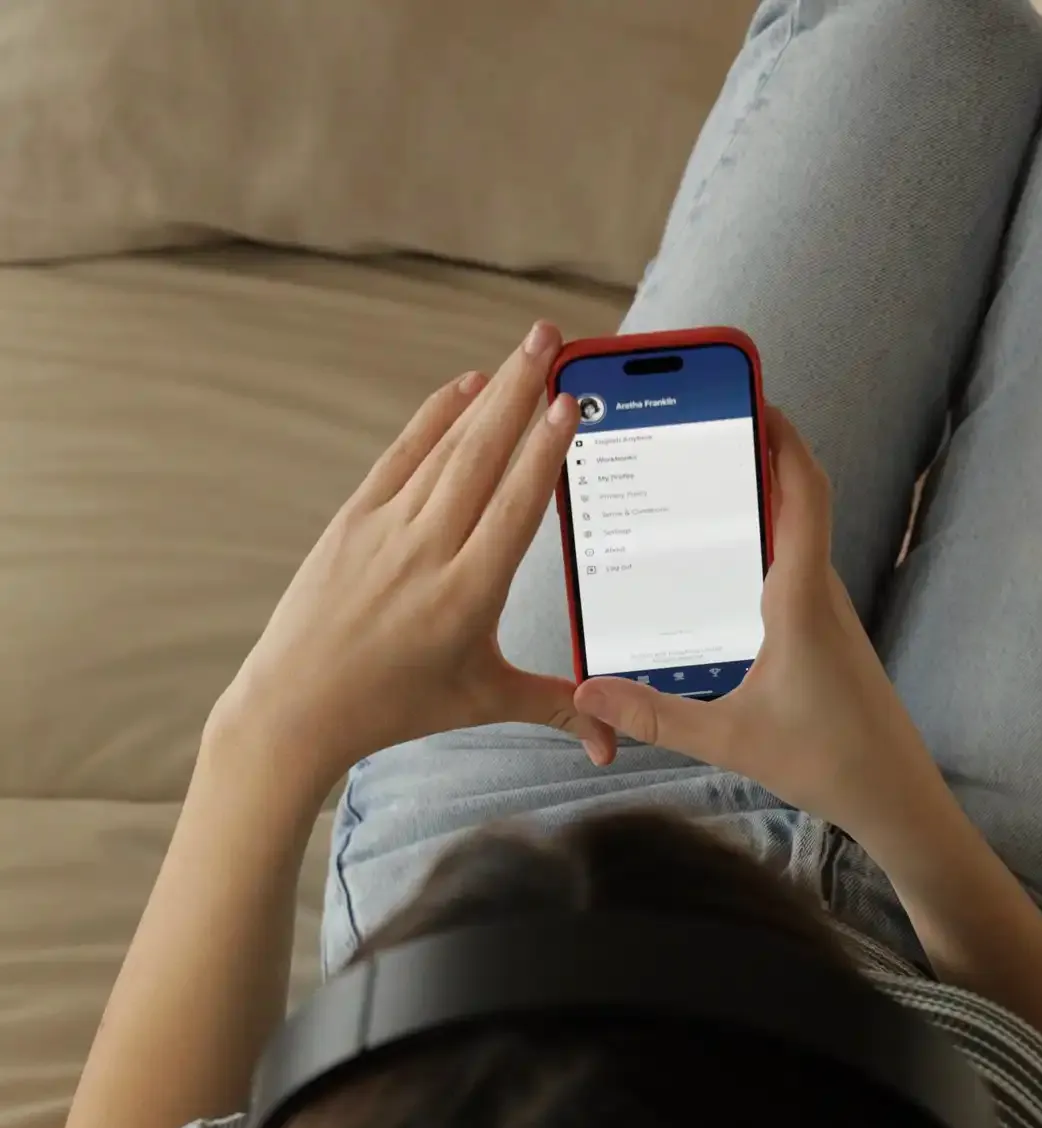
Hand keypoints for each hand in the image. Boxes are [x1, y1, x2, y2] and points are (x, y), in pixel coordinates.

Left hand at [213, 320, 615, 790]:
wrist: (296, 705)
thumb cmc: (393, 706)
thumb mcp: (483, 701)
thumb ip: (556, 708)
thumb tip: (611, 741)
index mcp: (468, 593)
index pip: (516, 506)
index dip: (543, 450)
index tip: (568, 402)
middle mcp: (428, 550)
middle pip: (482, 455)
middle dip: (520, 390)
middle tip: (551, 338)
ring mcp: (386, 528)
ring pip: (446, 446)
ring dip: (487, 393)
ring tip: (522, 349)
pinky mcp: (353, 519)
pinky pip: (401, 455)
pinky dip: (433, 416)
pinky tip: (462, 386)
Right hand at [574, 408, 934, 838]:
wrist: (898, 797)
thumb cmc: (829, 762)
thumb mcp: (728, 739)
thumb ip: (655, 714)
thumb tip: (586, 691)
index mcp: (801, 598)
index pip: (802, 491)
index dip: (782, 436)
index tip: (752, 396)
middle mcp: (819, 593)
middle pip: (795, 501)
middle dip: (755, 456)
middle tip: (700, 431)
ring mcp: (826, 612)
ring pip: (793, 538)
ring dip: (757, 505)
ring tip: (698, 488)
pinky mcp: (824, 634)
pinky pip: (791, 573)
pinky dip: (759, 552)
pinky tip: (718, 573)